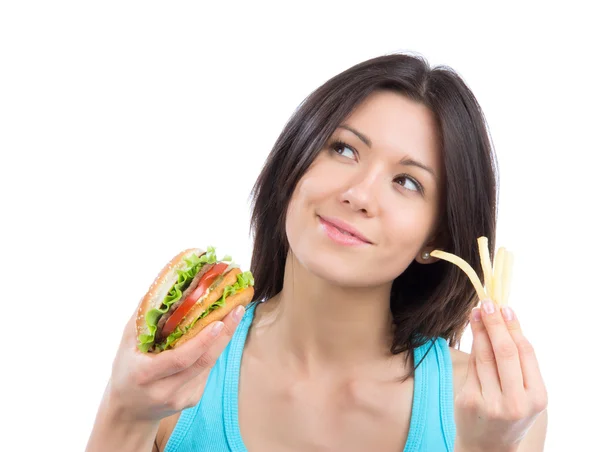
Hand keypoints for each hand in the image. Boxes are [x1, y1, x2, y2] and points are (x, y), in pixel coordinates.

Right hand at [86, 302, 244, 451]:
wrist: (130, 411)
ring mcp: (182, 397)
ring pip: (209, 364)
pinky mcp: (192, 399)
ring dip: (224, 339)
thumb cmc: (127, 369)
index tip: (218, 322)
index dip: (201, 341)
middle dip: (224, 334)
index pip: (180, 358)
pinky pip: (206, 370)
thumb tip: (162, 286)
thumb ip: (143, 319)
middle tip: (237, 309)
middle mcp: (166, 390)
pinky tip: (219, 333)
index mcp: (146, 375)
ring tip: (234, 314)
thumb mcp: (126, 344)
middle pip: (203, 361)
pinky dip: (213, 350)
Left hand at [454, 300, 547, 451]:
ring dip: (479, 330)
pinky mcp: (468, 401)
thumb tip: (504, 320)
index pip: (525, 353)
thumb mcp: (524, 393)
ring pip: (484, 356)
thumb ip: (518, 364)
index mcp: (536, 398)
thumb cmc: (509, 412)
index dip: (514, 327)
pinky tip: (474, 333)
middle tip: (488, 303)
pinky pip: (471, 367)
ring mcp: (490, 403)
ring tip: (477, 312)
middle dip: (495, 324)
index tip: (505, 307)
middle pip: (504, 352)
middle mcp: (515, 402)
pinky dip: (473, 348)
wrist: (488, 446)